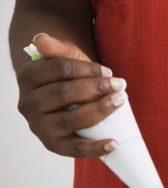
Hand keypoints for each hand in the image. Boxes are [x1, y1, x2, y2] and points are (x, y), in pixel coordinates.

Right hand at [16, 33, 125, 157]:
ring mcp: (38, 126)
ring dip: (99, 111)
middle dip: (96, 88)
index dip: (87, 70)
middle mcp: (27, 103)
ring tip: (120, 101)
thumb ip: (57, 48)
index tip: (108, 71)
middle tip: (119, 84)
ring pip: (69, 120)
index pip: (58, 69)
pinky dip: (94, 148)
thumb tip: (40, 39)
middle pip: (64, 93)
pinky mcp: (52, 144)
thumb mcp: (66, 58)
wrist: (65, 97)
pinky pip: (73, 149)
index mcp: (27, 78)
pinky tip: (113, 143)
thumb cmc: (69, 76)